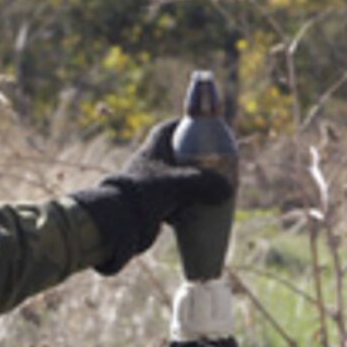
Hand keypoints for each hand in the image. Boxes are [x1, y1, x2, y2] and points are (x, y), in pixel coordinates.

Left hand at [74, 119, 232, 274]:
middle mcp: (149, 162)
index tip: (205, 131)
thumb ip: (206, 183)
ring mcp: (148, 183)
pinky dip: (184, 203)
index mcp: (153, 147)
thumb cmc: (146, 193)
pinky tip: (198, 211)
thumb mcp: (180, 184)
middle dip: (197, 161)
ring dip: (192, 185)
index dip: (187, 126)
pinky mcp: (148, 203)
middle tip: (216, 166)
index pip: (170, 128)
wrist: (118, 220)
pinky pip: (172, 199)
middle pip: (177, 155)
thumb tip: (228, 190)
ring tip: (212, 190)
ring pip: (176, 179)